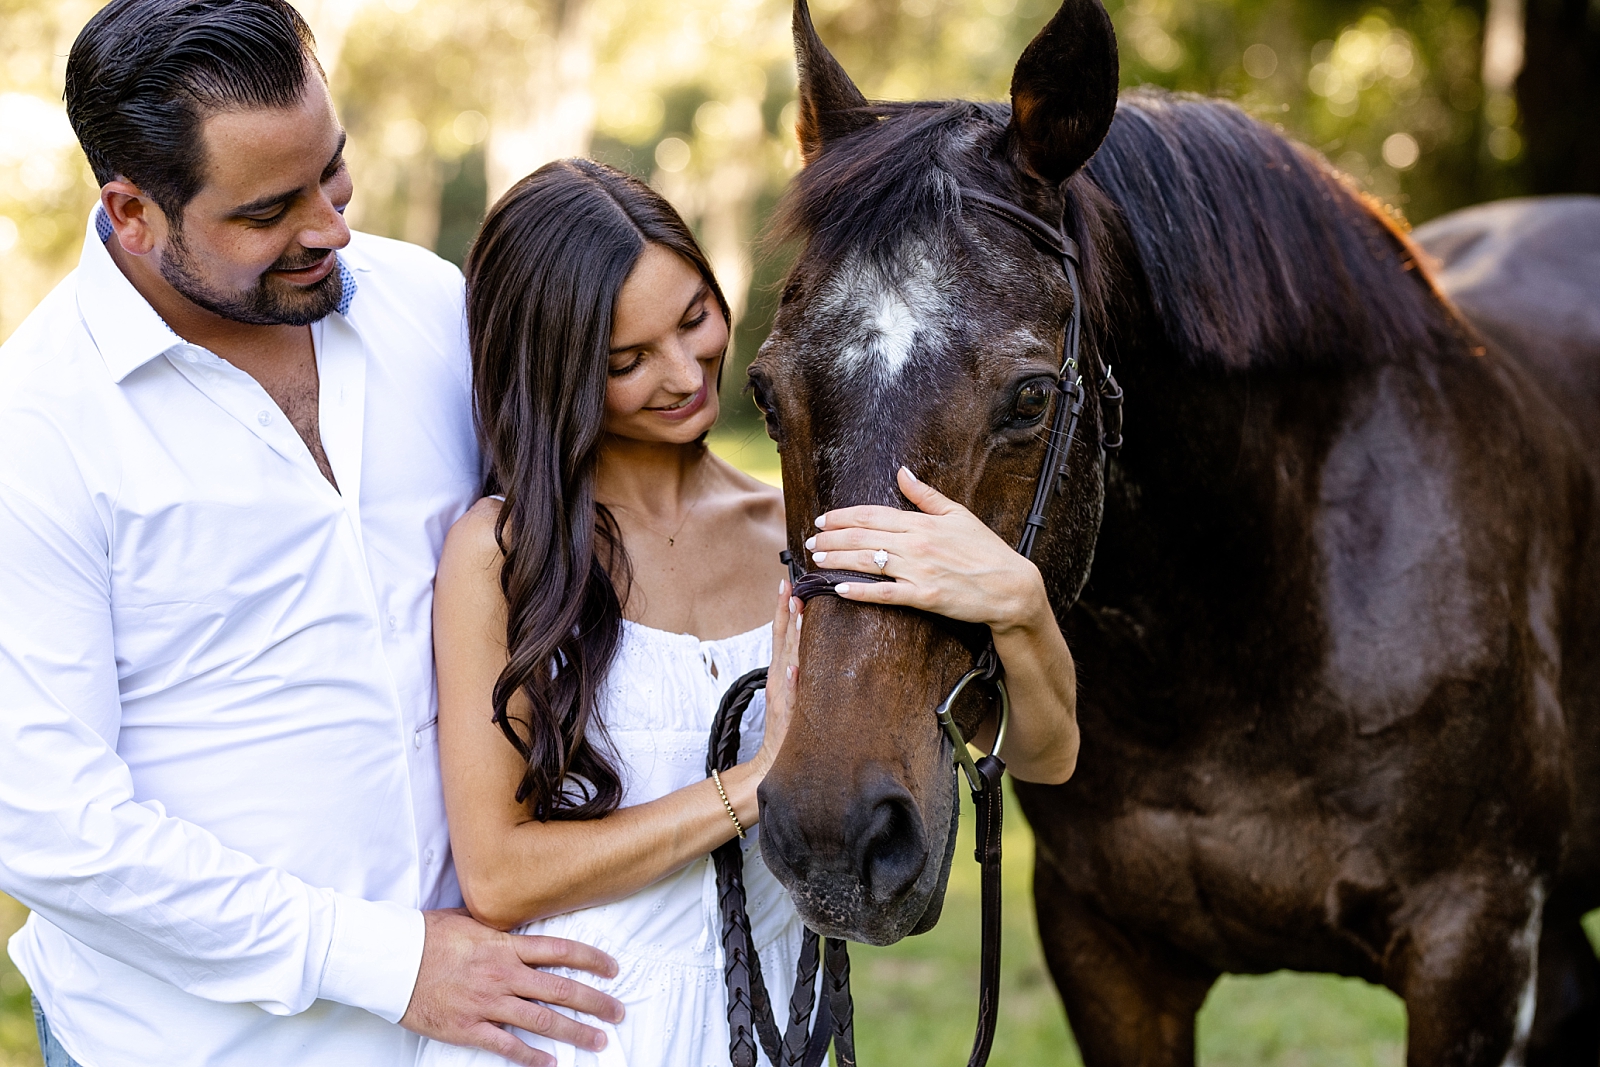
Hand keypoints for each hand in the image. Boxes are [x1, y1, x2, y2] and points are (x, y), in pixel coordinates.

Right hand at [400, 909, 624, 1066]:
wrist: (390, 959)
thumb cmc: (424, 935)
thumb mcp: (469, 919)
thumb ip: (498, 927)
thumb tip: (519, 923)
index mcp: (504, 945)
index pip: (560, 950)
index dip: (591, 960)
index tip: (612, 969)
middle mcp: (502, 974)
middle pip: (560, 989)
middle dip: (594, 1001)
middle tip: (618, 1011)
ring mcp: (487, 1002)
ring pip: (542, 1020)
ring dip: (574, 1031)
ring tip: (597, 1040)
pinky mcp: (468, 1027)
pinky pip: (507, 1046)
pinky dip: (532, 1057)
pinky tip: (551, 1063)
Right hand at [753, 579, 801, 776]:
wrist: (773, 764)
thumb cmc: (788, 731)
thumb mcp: (793, 696)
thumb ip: (799, 674)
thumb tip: (810, 652)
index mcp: (779, 673)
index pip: (780, 635)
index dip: (782, 609)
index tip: (787, 584)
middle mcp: (778, 679)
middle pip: (781, 640)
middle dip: (786, 612)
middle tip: (793, 586)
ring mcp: (782, 695)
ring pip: (787, 660)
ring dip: (792, 635)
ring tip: (797, 612)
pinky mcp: (787, 714)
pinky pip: (791, 696)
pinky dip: (792, 681)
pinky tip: (795, 668)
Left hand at [806, 467, 1047, 635]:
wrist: (1011, 586)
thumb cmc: (986, 550)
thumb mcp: (958, 514)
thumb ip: (926, 495)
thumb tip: (903, 472)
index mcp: (922, 522)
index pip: (873, 514)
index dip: (843, 516)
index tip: (824, 519)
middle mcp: (917, 543)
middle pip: (863, 536)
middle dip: (832, 538)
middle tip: (810, 540)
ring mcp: (920, 570)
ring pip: (869, 561)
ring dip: (838, 559)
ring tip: (816, 559)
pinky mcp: (925, 596)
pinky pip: (885, 593)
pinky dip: (860, 591)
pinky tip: (840, 589)